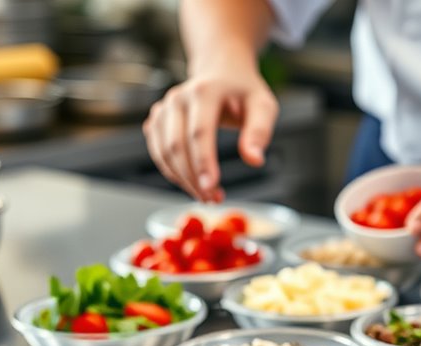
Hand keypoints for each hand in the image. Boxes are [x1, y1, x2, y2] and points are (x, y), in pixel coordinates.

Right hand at [143, 69, 277, 201]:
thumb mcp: (263, 106)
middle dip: (193, 177)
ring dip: (182, 179)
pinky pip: (158, 152)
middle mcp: (178, 98)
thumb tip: (255, 160)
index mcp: (205, 91)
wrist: (221, 71)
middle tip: (212, 199)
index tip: (212, 187)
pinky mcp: (156, 120)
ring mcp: (164, 108)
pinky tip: (192, 182)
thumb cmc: (244, 91)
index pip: (199, 132)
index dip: (204, 162)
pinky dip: (173, 172)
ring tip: (206, 195)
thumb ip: (259, 132)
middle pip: (177, 145)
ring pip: (164, 152)